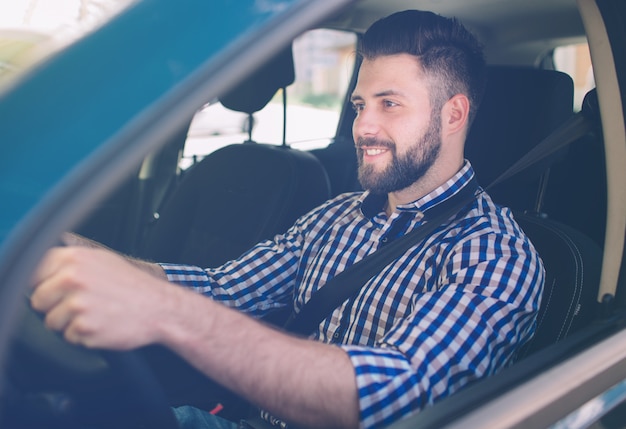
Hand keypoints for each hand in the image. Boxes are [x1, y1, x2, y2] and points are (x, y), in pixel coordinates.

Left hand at [30, 246, 173, 349]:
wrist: (159, 308)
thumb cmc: (132, 286)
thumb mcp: (102, 260)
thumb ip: (69, 262)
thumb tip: (39, 267)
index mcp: (74, 259)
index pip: (32, 273)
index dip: (43, 285)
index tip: (56, 290)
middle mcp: (73, 279)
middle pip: (37, 301)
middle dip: (54, 306)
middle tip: (81, 305)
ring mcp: (77, 304)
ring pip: (51, 322)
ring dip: (68, 323)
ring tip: (94, 314)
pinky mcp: (84, 328)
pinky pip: (68, 337)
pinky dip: (82, 336)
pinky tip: (101, 324)